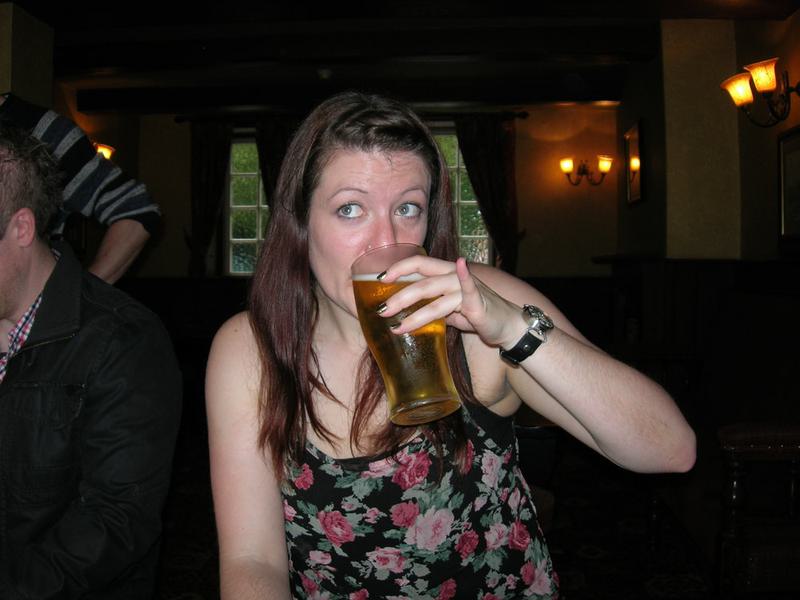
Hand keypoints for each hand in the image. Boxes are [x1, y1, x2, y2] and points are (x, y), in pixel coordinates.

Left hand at [377, 256, 524, 348]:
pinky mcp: (477, 301)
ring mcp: (466, 287)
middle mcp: (453, 276)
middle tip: (382, 311)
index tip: (380, 279)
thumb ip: (430, 305)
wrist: (506, 326)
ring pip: (434, 297)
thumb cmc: (476, 315)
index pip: (418, 264)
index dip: (399, 268)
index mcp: (445, 274)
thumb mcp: (448, 309)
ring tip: (398, 328)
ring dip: (414, 314)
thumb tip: (404, 312)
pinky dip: (464, 276)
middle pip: (421, 282)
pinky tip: (460, 266)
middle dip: (399, 297)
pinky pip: (469, 287)